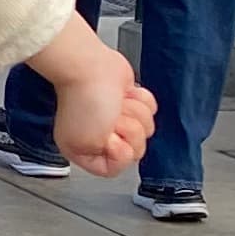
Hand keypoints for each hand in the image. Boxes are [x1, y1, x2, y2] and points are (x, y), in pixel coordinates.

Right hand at [32, 20, 155, 178]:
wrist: (90, 67)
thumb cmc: (83, 101)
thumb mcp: (84, 146)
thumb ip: (108, 165)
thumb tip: (126, 154)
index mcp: (85, 151)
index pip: (115, 168)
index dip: (119, 154)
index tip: (109, 139)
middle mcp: (101, 137)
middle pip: (136, 148)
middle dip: (128, 129)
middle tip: (111, 118)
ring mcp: (116, 119)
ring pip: (146, 128)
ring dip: (134, 113)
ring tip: (115, 104)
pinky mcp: (130, 102)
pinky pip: (150, 110)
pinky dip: (141, 100)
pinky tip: (124, 94)